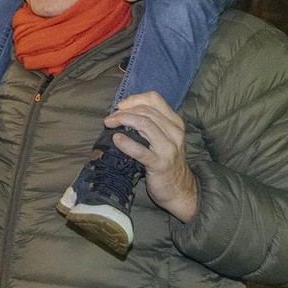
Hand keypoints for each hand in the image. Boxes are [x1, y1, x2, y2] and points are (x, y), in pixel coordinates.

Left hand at [106, 91, 196, 221]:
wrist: (178, 189)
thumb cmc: (164, 160)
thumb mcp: (162, 137)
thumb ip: (149, 123)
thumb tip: (122, 110)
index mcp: (175, 122)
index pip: (154, 99)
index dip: (133, 99)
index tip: (120, 106)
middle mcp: (174, 132)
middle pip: (145, 111)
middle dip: (123, 111)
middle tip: (110, 118)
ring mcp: (168, 148)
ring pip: (144, 124)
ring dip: (123, 120)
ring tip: (109, 124)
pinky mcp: (160, 164)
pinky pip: (140, 150)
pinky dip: (126, 143)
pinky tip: (116, 139)